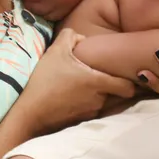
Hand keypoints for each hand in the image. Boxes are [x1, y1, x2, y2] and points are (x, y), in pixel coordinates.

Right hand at [17, 28, 135, 133]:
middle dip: (111, 85)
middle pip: (116, 94)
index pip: (128, 87)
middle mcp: (99, 100)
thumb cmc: (44, 81)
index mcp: (98, 82)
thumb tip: (82, 37)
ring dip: (97, 94)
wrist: (28, 113)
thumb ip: (71, 36)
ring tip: (82, 85)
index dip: (130, 81)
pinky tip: (72, 97)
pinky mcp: (80, 122)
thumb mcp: (56, 51)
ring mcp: (90, 113)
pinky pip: (90, 110)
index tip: (124, 74)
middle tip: (101, 75)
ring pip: (103, 102)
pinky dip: (86, 104)